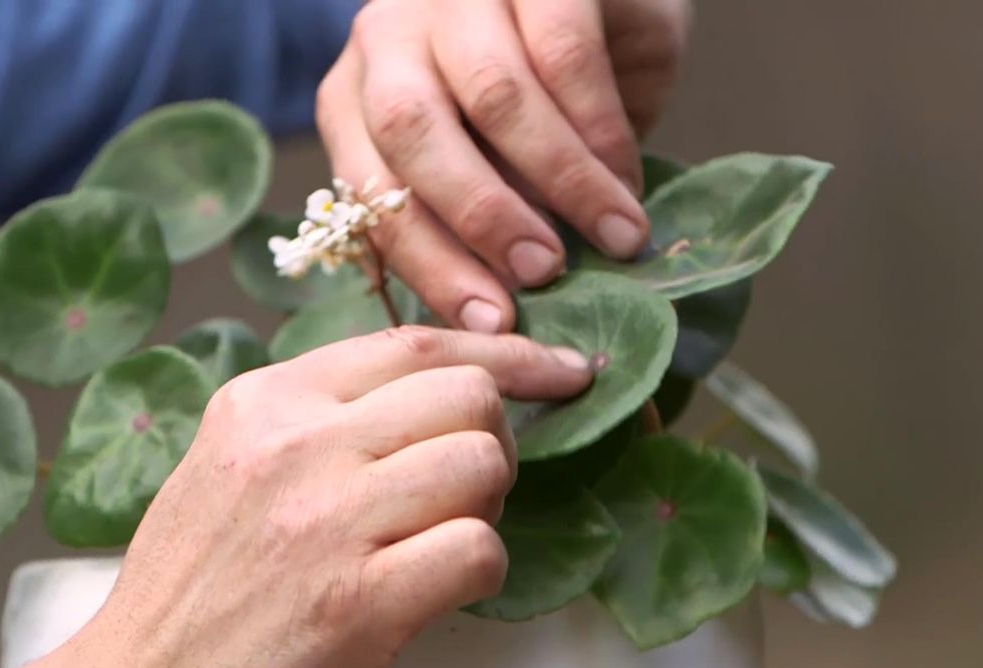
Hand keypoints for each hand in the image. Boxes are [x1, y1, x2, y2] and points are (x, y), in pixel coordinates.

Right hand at [22, 327, 592, 667]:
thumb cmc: (194, 576)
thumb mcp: (232, 458)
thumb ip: (318, 411)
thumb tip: (432, 387)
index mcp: (267, 400)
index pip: (413, 344)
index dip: (502, 350)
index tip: (554, 366)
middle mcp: (298, 445)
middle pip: (466, 394)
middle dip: (493, 436)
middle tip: (468, 481)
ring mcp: (330, 520)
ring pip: (482, 462)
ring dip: (485, 504)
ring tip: (442, 534)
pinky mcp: (360, 601)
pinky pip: (479, 550)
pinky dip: (480, 569)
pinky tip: (440, 585)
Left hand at [317, 0, 690, 332]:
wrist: (589, 2)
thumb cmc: (528, 103)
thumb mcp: (488, 162)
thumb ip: (479, 215)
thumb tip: (505, 307)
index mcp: (355, 98)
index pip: (370, 186)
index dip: (430, 261)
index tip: (492, 321)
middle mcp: (387, 37)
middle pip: (413, 133)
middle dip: (481, 217)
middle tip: (545, 274)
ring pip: (494, 95)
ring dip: (560, 179)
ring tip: (613, 239)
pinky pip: (564, 53)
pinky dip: (601, 129)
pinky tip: (627, 179)